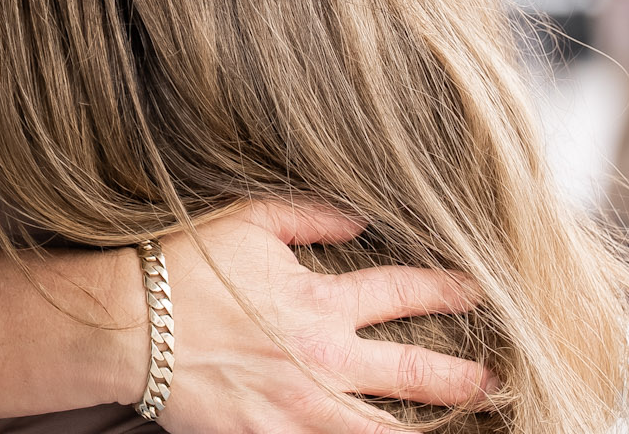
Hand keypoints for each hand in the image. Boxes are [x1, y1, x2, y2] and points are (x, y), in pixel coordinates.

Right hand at [155, 202, 493, 433]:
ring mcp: (301, 409)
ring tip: (460, 428)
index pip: (403, 293)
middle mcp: (324, 360)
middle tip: (499, 380)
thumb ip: (311, 216)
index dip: (447, 289)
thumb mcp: (250, 221)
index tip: (479, 289)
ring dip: (424, 429)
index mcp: (321, 301)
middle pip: (414, 373)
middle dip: (463, 377)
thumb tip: (357, 216)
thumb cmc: (183, 267)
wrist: (129, 327)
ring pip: (383, 430)